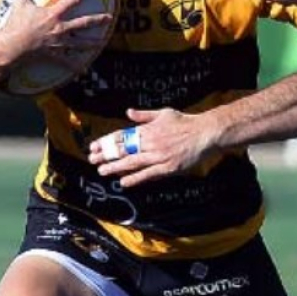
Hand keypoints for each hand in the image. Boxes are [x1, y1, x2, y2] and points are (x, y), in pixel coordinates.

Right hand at [0, 0, 112, 74]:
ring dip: (92, 43)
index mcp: (54, 14)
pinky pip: (66, 62)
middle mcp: (60, 28)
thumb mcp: (20, 3)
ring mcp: (59, 42)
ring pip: (80, 43)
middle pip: (83, 23)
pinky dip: (75, 67)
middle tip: (110, 17)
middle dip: (98, 20)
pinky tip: (83, 70)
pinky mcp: (54, 54)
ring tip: (102, 43)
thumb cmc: (16, 24)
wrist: (12, 46)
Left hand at [87, 108, 220, 186]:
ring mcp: (158, 156)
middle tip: (92, 160)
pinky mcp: (167, 168)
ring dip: (115, 167)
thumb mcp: (163, 113)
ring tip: (102, 171)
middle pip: (123, 150)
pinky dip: (135, 178)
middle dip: (106, 155)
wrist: (204, 134)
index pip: (121, 136)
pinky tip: (123, 183)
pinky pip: (148, 174)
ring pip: (132, 163)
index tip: (94, 147)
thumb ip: (144, 115)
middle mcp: (150, 142)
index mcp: (148, 129)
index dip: (106, 142)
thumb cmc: (185, 122)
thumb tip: (128, 112)